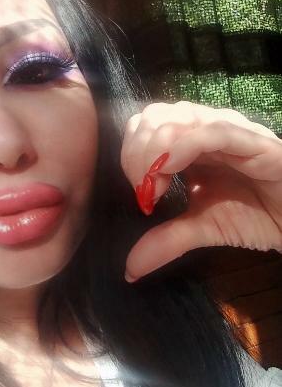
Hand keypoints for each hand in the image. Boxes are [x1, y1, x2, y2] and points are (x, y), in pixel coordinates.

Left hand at [121, 101, 281, 281]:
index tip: (138, 190)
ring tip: (157, 185)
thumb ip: (166, 240)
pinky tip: (171, 168)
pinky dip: (184, 146)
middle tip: (146, 190)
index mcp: (190, 142)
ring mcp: (230, 130)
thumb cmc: (257, 215)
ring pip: (178, 117)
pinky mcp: (254, 141)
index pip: (145, 124)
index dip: (130, 151)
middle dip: (137, 151)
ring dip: (155, 150)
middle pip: (155, 116)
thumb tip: (130, 270)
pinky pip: (213, 131)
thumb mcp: (203, 228)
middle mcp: (206, 128)